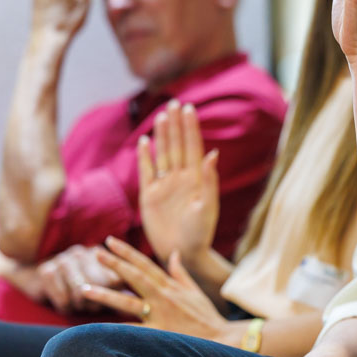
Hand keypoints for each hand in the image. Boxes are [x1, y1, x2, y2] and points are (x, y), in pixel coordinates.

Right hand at [35, 244, 122, 314]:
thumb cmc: (75, 285)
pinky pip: (63, 300)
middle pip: (99, 286)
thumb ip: (121, 291)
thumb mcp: (99, 284)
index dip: (113, 295)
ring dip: (80, 305)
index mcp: (99, 253)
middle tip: (91, 306)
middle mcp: (82, 252)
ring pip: (80, 294)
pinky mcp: (46, 271)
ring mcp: (63, 260)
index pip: (115, 278)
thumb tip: (147, 307)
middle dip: (96, 301)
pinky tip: (65, 303)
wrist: (32, 275)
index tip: (108, 301)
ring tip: (78, 304)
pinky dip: (66, 307)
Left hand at [81, 237, 230, 340]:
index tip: (110, 241)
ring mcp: (160, 314)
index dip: (127, 252)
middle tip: (96, 253)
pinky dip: (116, 330)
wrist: (220, 338)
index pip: (145, 263)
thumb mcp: (194, 290)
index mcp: (170, 285)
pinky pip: (133, 331)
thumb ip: (179, 272)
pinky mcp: (159, 333)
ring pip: (128, 302)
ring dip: (105, 294)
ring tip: (84, 289)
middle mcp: (163, 296)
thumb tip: (173, 253)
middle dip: (114, 264)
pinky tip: (97, 329)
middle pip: (135, 276)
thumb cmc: (206, 316)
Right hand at [137, 101, 219, 264]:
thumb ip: (209, 181)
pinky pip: (146, 172)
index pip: (193, 147)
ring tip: (162, 116)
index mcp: (197, 179)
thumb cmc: (200, 233)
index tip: (190, 108)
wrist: (183, 253)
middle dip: (176, 124)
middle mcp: (180, 178)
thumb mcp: (208, 207)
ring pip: (162, 154)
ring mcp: (164, 186)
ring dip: (162, 135)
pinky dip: (144, 157)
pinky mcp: (149, 196)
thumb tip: (213, 154)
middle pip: (177, 145)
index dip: (191, 128)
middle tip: (175, 103)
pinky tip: (144, 142)